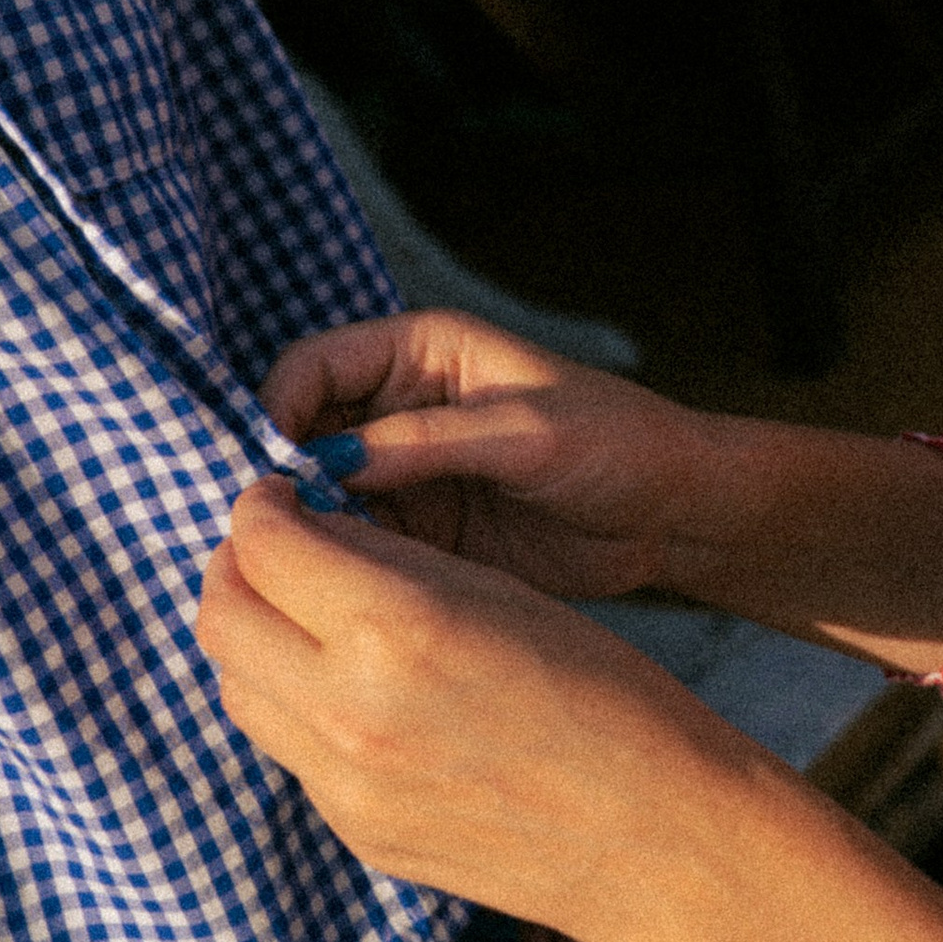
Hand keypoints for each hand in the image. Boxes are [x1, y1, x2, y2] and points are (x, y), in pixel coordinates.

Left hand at [199, 473, 748, 941]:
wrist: (662, 838)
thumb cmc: (608, 696)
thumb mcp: (498, 591)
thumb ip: (390, 561)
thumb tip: (309, 532)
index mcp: (393, 625)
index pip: (261, 543)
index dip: (261, 506)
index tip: (281, 497)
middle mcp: (348, 709)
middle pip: (220, 616)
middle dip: (238, 566)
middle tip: (280, 548)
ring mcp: (342, 785)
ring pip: (236, 688)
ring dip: (256, 639)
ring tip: (311, 618)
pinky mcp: (354, 833)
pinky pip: (286, 750)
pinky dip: (297, 704)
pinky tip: (353, 689)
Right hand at [261, 309, 712, 603]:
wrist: (677, 514)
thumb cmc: (620, 443)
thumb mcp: (526, 432)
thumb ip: (426, 441)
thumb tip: (327, 462)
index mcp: (419, 353)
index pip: (313, 368)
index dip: (278, 411)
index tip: (267, 468)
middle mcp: (400, 408)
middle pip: (304, 434)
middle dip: (281, 476)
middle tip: (266, 528)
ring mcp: (408, 474)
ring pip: (323, 496)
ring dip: (307, 526)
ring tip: (299, 565)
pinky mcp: (424, 532)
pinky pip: (360, 543)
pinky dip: (343, 563)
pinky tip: (340, 588)